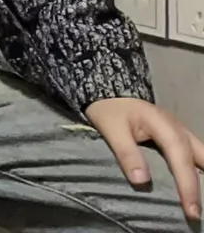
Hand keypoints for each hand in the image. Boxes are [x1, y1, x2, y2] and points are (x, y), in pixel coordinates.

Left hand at [86, 98, 203, 219]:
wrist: (110, 93)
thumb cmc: (110, 111)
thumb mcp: (111, 128)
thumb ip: (126, 152)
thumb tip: (142, 181)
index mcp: (162, 123)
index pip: (179, 154)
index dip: (187, 183)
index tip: (191, 210)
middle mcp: (177, 127)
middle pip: (200, 155)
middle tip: (200, 211)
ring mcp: (180, 131)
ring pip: (202, 154)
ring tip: (203, 201)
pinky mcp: (179, 137)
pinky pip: (195, 155)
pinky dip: (199, 170)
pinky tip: (198, 187)